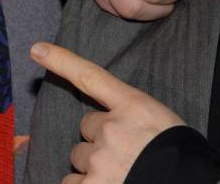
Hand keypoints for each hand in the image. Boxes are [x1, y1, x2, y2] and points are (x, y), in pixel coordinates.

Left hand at [31, 41, 184, 182]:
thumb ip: (132, 118)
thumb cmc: (181, 155)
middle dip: (100, 139)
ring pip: (79, 155)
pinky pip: (71, 183)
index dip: (62, 61)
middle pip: (87, 126)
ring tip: (121, 172)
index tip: (37, 49)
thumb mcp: (163, 124)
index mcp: (133, 107)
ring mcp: (100, 158)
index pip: (91, 77)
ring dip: (93, 164)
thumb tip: (110, 129)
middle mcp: (112, 128)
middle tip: (125, 153)